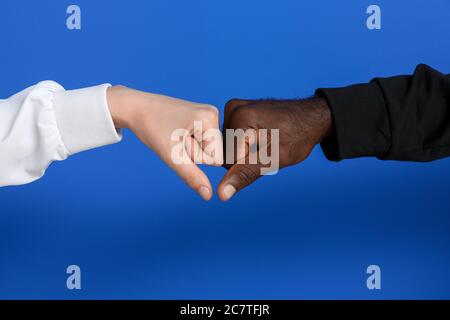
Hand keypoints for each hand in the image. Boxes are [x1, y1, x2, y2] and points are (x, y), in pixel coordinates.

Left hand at [107, 85, 222, 200]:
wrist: (136, 108)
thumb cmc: (151, 128)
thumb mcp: (171, 155)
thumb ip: (191, 176)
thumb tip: (208, 195)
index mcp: (210, 118)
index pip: (216, 159)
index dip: (195, 157)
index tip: (179, 141)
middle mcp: (214, 114)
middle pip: (213, 154)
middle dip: (193, 152)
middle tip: (175, 138)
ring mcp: (209, 115)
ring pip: (208, 150)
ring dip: (190, 148)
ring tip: (175, 134)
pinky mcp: (203, 118)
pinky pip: (203, 142)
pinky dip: (189, 142)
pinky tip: (178, 132)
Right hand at [218, 97, 332, 200]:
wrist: (311, 118)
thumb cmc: (298, 137)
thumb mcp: (273, 159)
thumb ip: (245, 174)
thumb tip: (222, 194)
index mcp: (239, 119)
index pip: (226, 161)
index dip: (247, 166)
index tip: (267, 153)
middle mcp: (232, 109)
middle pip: (224, 153)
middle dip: (244, 158)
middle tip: (268, 148)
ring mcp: (233, 108)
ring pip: (227, 147)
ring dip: (244, 152)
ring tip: (266, 142)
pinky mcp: (236, 110)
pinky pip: (231, 138)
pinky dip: (244, 144)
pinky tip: (260, 138)